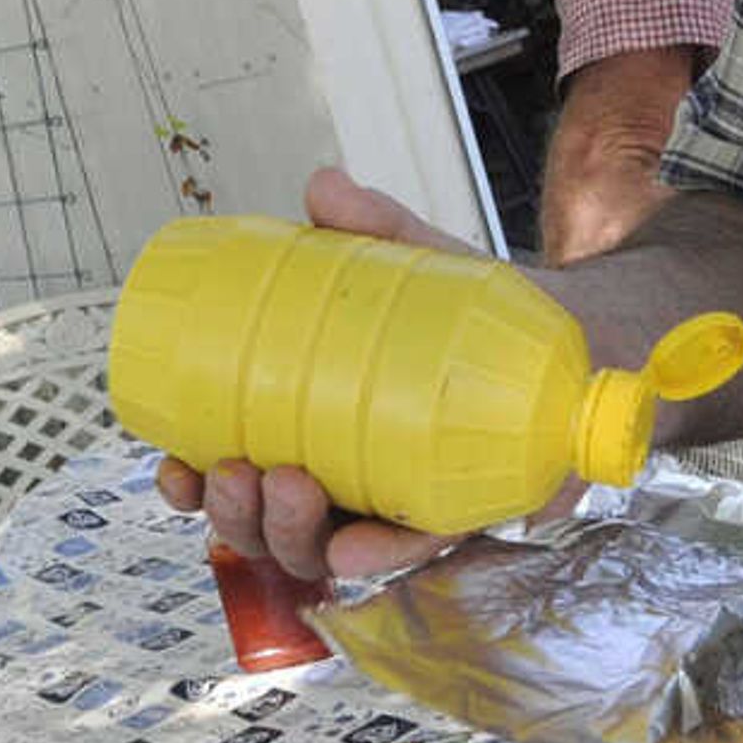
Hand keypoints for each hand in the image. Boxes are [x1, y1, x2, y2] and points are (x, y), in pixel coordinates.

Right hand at [154, 166, 491, 582]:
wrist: (569, 331)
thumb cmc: (474, 317)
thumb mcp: (417, 266)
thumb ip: (373, 228)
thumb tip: (322, 187)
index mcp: (314, 437)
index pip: (240, 481)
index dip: (194, 490)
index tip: (173, 467)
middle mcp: (349, 487)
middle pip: (270, 529)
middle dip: (238, 517)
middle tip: (236, 471)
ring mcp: (400, 509)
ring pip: (325, 552)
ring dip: (289, 532)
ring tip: (287, 483)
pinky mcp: (461, 517)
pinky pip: (414, 553)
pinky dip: (379, 554)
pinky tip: (353, 546)